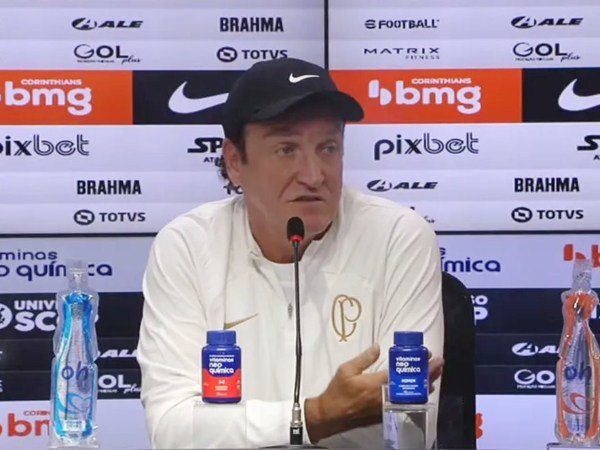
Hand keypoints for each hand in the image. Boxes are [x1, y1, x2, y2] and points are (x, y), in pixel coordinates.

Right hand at [305, 345, 444, 442]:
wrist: (331, 415)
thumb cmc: (338, 391)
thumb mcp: (346, 369)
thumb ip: (364, 358)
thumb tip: (378, 347)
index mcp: (375, 384)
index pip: (402, 373)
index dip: (416, 365)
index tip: (428, 356)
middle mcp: (384, 396)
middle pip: (411, 385)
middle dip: (427, 374)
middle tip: (439, 364)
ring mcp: (386, 406)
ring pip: (410, 396)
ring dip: (424, 386)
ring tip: (434, 375)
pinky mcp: (384, 413)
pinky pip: (404, 403)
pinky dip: (414, 396)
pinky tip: (420, 391)